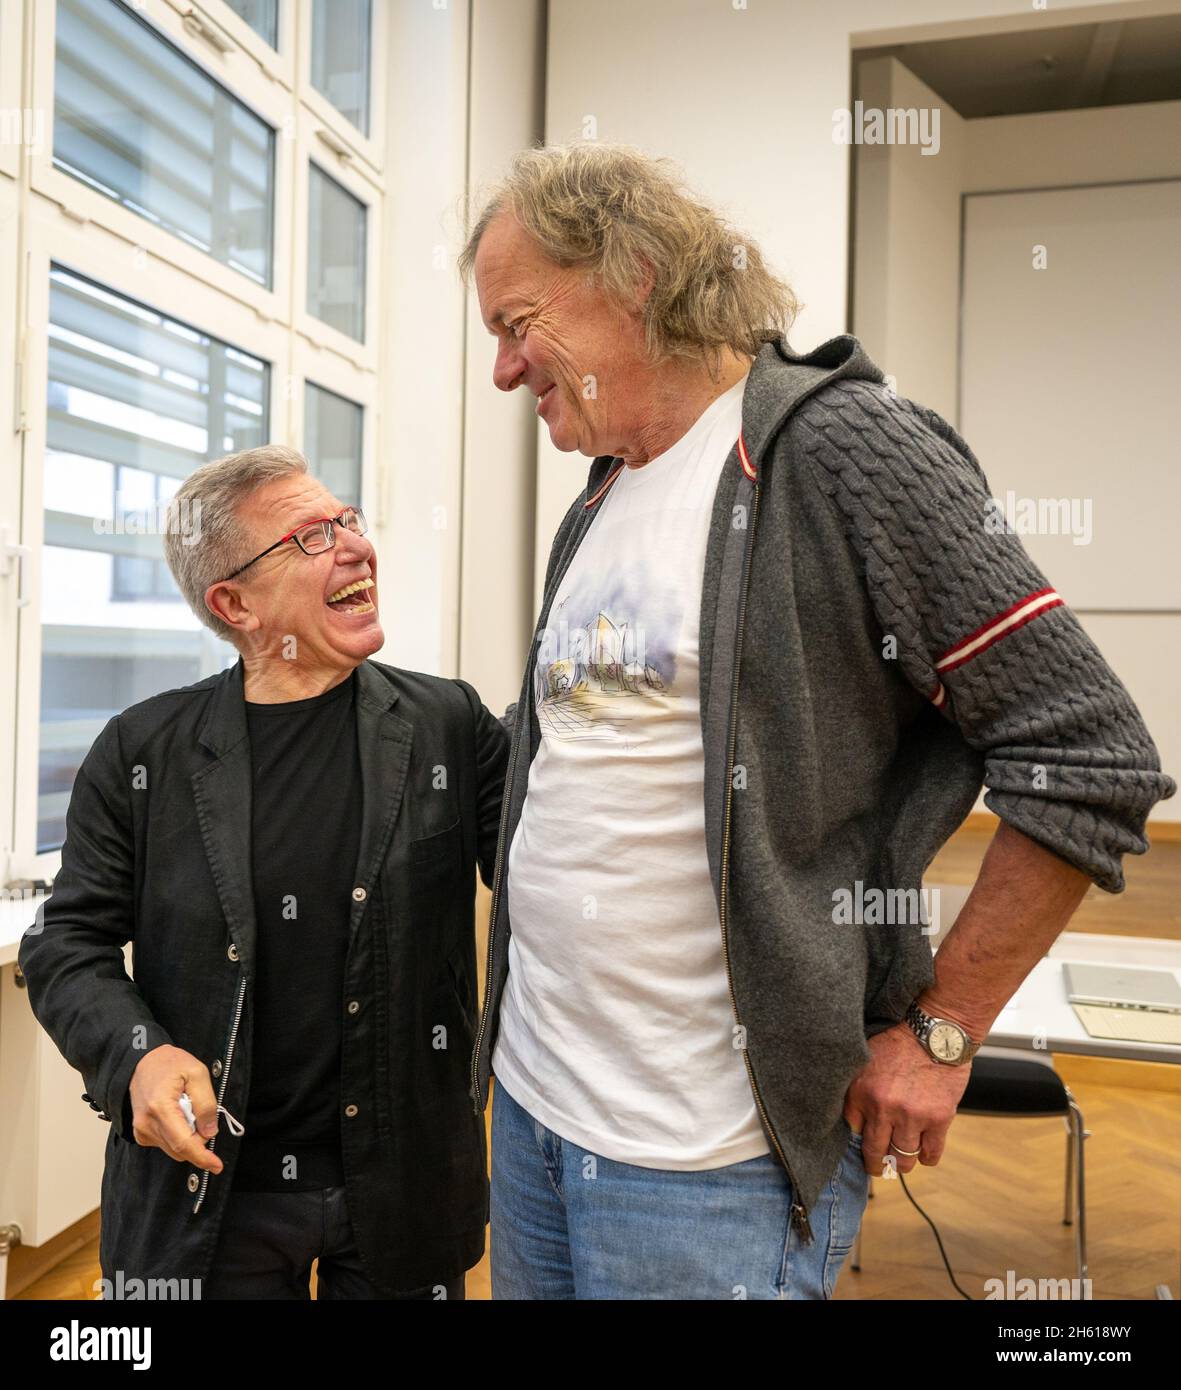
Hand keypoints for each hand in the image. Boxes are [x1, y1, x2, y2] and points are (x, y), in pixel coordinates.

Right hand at [129, 1044, 222, 1173]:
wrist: (142, 1061)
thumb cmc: (170, 1063)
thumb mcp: (197, 1073)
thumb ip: (206, 1104)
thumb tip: (209, 1132)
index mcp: (160, 1108)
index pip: (183, 1143)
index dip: (202, 1157)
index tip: (217, 1165)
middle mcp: (147, 1124)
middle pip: (180, 1149)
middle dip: (198, 1140)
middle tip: (203, 1115)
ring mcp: (141, 1130)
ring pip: (174, 1149)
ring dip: (188, 1136)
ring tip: (187, 1108)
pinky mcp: (141, 1133)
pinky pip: (166, 1144)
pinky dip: (178, 1135)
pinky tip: (178, 1115)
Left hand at [843, 1022, 971, 1176]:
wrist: (935, 1031)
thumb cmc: (900, 1043)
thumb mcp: (866, 1061)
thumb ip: (858, 1089)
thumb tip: (854, 1121)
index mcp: (861, 1092)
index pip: (853, 1132)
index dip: (858, 1142)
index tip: (862, 1148)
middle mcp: (883, 1107)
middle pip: (875, 1153)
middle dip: (875, 1165)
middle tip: (878, 1168)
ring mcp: (912, 1116)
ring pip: (903, 1159)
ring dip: (901, 1164)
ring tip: (901, 1162)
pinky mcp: (939, 1119)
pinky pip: (931, 1154)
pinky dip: (926, 1158)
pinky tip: (923, 1153)